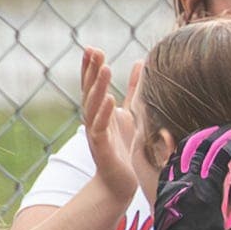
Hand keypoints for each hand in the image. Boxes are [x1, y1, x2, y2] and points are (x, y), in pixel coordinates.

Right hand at [79, 48, 139, 200]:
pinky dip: (104, 112)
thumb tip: (141, 62)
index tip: (93, 48)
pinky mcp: (101, 146)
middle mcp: (93, 118)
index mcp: (99, 109)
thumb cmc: (125, 146)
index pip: (92, 83)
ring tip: (105, 67)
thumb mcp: (131, 112)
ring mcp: (95, 131)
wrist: (120, 181)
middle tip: (94, 50)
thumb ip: (134, 88)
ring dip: (99, 86)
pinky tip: (109, 100)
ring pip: (93, 105)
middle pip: (89, 89)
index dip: (91, 67)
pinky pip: (99, 127)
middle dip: (91, 70)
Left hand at [136, 125, 230, 229]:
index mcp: (211, 191)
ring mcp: (175, 184)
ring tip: (211, 132)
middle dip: (219, 134)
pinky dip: (180, 149)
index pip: (223, 155)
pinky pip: (170, 162)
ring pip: (185, 150)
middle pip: (204, 146)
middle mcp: (191, 183)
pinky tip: (187, 146)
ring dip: (199, 137)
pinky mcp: (164, 189)